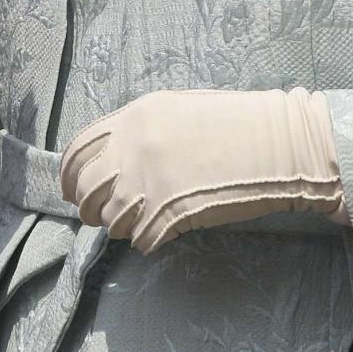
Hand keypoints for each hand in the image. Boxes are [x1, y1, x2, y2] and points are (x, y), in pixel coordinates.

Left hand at [58, 87, 347, 256]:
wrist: (281, 143)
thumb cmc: (238, 125)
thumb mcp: (178, 110)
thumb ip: (140, 132)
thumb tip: (113, 162)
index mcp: (134, 117)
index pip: (76, 152)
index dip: (70, 177)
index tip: (73, 191)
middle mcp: (133, 148)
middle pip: (86, 191)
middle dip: (90, 208)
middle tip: (103, 216)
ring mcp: (149, 182)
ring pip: (111, 220)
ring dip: (124, 226)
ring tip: (146, 220)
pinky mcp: (169, 214)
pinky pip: (141, 240)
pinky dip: (150, 240)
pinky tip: (168, 229)